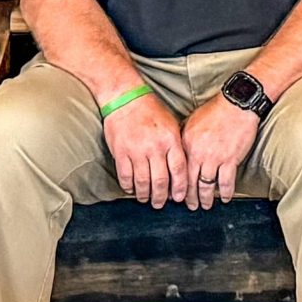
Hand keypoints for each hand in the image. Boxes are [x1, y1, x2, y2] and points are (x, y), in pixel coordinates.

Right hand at [100, 89, 187, 209]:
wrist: (125, 97)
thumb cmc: (150, 110)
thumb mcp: (171, 124)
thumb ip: (176, 145)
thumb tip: (181, 170)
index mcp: (170, 139)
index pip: (179, 170)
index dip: (180, 187)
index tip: (179, 197)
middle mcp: (155, 147)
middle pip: (161, 181)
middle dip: (161, 197)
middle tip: (160, 204)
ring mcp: (136, 150)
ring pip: (143, 182)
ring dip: (145, 195)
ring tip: (146, 199)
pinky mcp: (120, 152)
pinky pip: (125, 176)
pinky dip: (128, 187)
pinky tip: (131, 190)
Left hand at [181, 94, 259, 209]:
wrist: (236, 104)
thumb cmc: (216, 110)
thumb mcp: (192, 122)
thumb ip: (184, 139)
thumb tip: (177, 152)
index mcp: (186, 144)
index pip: (178, 171)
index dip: (176, 186)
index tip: (176, 195)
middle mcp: (197, 153)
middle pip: (190, 182)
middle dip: (189, 198)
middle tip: (190, 206)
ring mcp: (214, 157)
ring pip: (206, 186)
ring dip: (205, 199)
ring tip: (205, 205)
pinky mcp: (230, 159)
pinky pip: (225, 182)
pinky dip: (225, 193)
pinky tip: (224, 198)